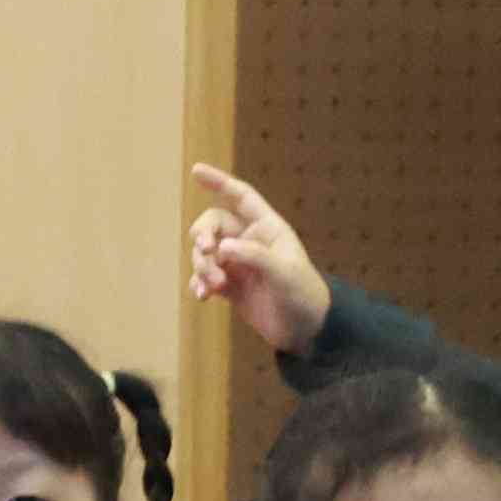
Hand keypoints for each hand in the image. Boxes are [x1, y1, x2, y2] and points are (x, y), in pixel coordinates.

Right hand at [175, 163, 332, 357]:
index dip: (219, 182)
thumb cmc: (303, 294)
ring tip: (213, 285)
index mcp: (268, 228)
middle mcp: (250, 241)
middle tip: (204, 250)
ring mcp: (238, 263)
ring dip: (202, 266)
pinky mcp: (230, 286)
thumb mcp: (285, 273)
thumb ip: (255, 256)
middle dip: (203, 234)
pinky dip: (199, 284)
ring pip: (206, 253)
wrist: (305, 330)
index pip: (241, 197)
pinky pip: (205, 278)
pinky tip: (202, 296)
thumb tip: (223, 247)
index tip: (196, 171)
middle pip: (213, 225)